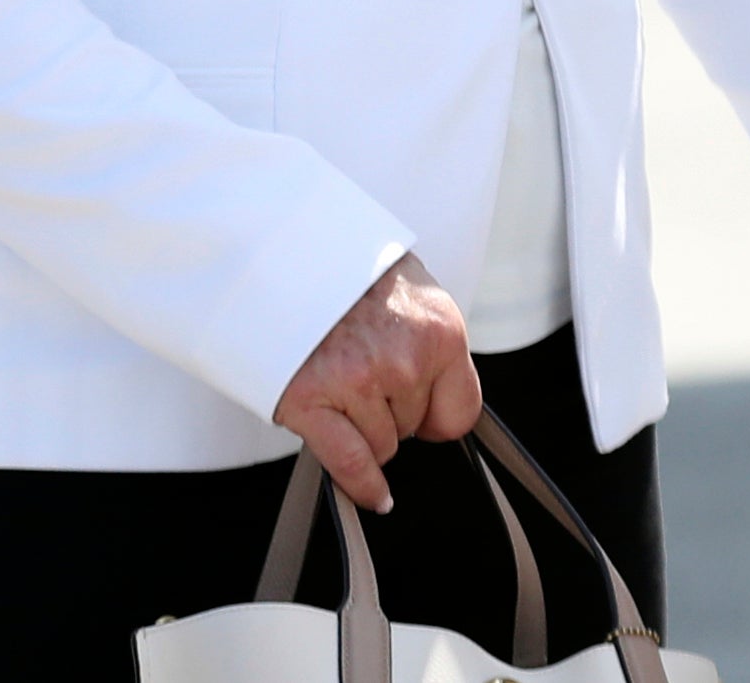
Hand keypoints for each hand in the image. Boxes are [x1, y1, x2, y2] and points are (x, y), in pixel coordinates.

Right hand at [274, 253, 480, 512]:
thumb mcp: (415, 294)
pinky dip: (362, 485)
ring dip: (364, 428)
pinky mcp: (314, 401)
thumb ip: (434, 345)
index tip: (426, 418)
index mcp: (440, 331)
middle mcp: (407, 360)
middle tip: (365, 371)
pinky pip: (351, 463)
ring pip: (382, 446)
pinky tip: (374, 497)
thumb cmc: (351, 274)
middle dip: (393, 411)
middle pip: (414, 429)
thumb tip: (445, 401)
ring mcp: (360, 382)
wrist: (288, 252)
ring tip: (342, 381)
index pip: (461, 412)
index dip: (438, 416)